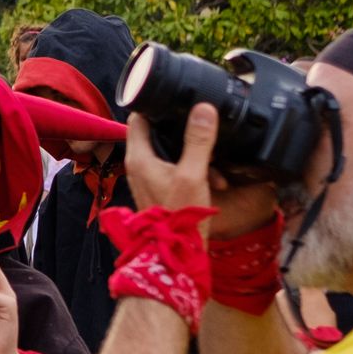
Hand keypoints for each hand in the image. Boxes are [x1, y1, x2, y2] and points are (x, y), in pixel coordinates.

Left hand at [125, 107, 279, 239]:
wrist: (177, 255)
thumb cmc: (179, 217)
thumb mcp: (193, 175)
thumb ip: (198, 141)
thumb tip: (203, 109)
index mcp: (139, 157)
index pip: (139, 117)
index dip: (155, 104)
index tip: (176, 98)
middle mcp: (138, 166)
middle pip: (156, 132)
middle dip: (181, 130)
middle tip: (203, 128)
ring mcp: (147, 178)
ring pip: (169, 152)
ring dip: (192, 153)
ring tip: (215, 163)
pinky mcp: (159, 190)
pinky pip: (175, 170)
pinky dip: (192, 170)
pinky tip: (215, 181)